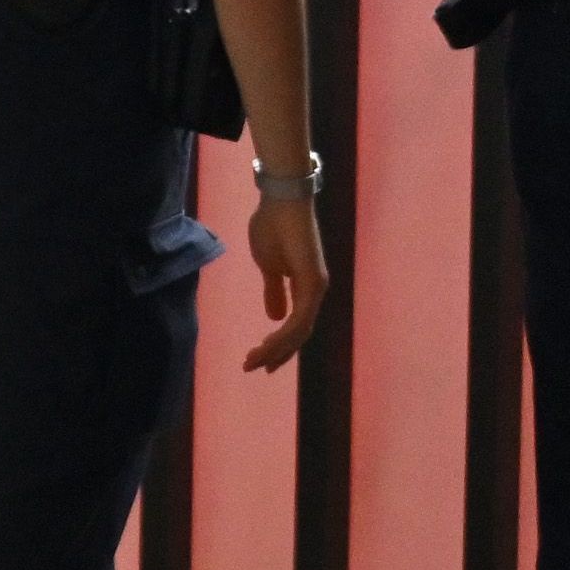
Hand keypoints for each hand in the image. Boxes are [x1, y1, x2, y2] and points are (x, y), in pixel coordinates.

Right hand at [238, 187, 333, 373]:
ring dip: (276, 349)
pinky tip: (268, 343)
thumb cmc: (273, 227)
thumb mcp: (269, 266)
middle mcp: (315, 291)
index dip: (279, 346)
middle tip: (253, 367)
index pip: (296, 327)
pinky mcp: (312, 282)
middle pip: (299, 335)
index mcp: (306, 288)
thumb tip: (274, 317)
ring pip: (300, 331)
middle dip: (275, 354)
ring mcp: (316, 287)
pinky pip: (300, 318)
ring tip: (254, 360)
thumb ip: (274, 290)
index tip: (260, 360)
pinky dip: (284, 334)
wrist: (281, 201)